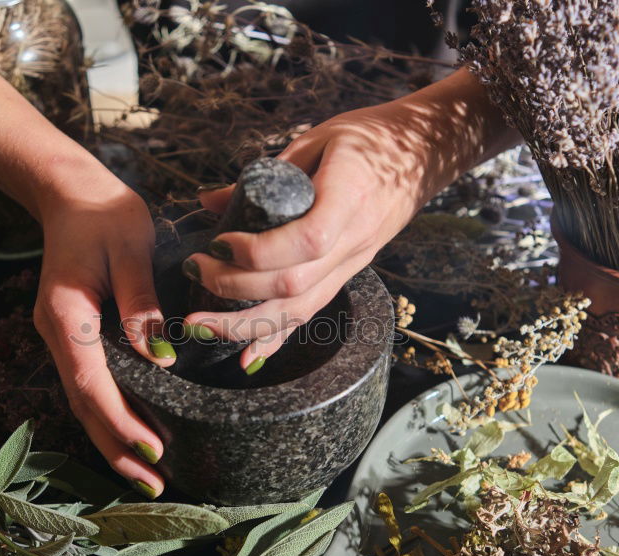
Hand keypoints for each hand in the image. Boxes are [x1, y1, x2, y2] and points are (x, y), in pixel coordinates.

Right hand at [33, 172, 171, 497]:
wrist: (75, 194)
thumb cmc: (106, 214)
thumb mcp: (129, 248)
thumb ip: (140, 302)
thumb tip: (159, 357)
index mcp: (65, 314)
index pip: (90, 382)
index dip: (119, 420)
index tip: (152, 448)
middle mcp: (57, 332)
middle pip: (84, 404)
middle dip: (115, 447)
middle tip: (153, 483)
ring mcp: (63, 336)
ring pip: (85, 400)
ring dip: (112, 438)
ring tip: (146, 474)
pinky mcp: (76, 335)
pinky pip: (91, 384)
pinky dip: (110, 414)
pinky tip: (133, 433)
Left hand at [185, 101, 427, 369]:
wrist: (424, 152)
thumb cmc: (370, 137)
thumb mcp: (316, 140)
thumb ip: (264, 175)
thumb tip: (208, 203)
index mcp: (348, 199)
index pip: (304, 241)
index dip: (257, 251)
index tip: (218, 241)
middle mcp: (353, 241)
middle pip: (294, 285)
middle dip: (234, 289)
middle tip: (194, 272)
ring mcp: (353, 262)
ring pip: (300, 309)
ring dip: (246, 323)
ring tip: (200, 325)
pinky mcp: (349, 272)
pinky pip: (312, 311)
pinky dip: (278, 336)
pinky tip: (248, 354)